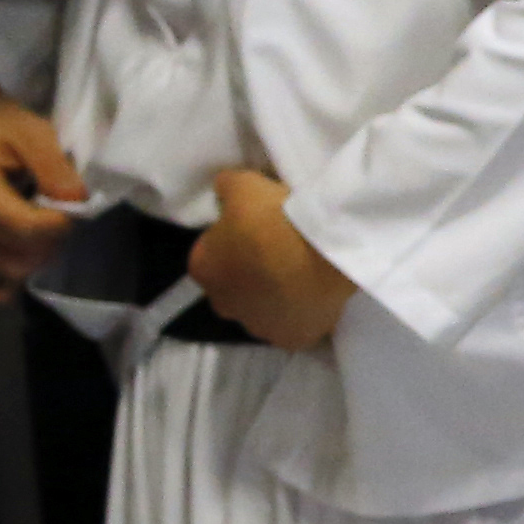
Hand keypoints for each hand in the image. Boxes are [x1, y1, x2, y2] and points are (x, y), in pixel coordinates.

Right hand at [0, 62, 84, 302]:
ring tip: (41, 228)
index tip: (74, 203)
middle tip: (59, 214)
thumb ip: (56, 168)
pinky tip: (18, 262)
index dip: (62, 223)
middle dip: (52, 240)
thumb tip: (77, 204)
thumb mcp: (32, 131)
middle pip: (18, 257)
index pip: (28, 230)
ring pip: (4, 274)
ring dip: (34, 257)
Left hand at [191, 168, 355, 349]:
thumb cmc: (274, 217)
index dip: (234, 240)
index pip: (212, 253)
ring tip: (302, 271)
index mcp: (202, 268)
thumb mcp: (242, 184)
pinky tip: (315, 294)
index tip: (257, 228)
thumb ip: (226, 188)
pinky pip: (293, 325)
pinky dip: (301, 314)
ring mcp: (258, 325)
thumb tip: (224, 190)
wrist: (321, 248)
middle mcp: (222, 304)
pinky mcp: (292, 339)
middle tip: (279, 250)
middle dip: (250, 274)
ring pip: (263, 309)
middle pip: (234, 287)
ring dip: (275, 295)